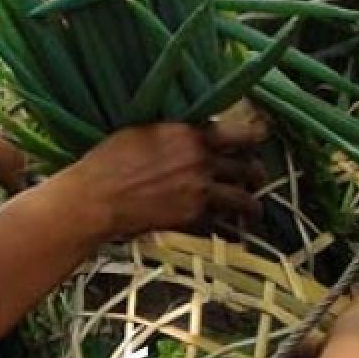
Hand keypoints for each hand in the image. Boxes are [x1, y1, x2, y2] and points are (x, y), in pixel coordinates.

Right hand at [68, 120, 265, 238]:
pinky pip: (223, 219)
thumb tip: (188, 132)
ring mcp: (199, 188)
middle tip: (255, 176)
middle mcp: (200, 159)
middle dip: (255, 172)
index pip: (238, 132)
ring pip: (244, 197)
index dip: (256, 136)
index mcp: (188, 133)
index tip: (262, 137)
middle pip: (247, 165)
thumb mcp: (141, 132)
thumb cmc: (108, 161)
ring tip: (253, 209)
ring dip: (252, 203)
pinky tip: (230, 226)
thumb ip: (173, 132)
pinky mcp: (193, 215)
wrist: (96, 198)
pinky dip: (229, 223)